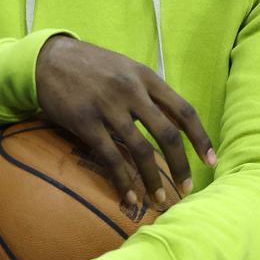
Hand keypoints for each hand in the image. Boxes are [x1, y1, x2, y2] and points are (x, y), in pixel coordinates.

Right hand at [36, 36, 215, 204]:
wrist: (48, 58)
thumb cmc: (90, 66)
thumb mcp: (125, 67)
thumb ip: (147, 91)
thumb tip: (172, 120)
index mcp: (145, 76)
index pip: (183, 110)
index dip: (201, 138)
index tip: (211, 161)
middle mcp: (130, 90)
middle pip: (167, 134)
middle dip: (181, 165)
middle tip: (187, 189)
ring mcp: (107, 106)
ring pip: (140, 150)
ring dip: (153, 180)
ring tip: (159, 201)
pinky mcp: (85, 121)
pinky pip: (110, 158)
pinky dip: (123, 182)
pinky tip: (130, 198)